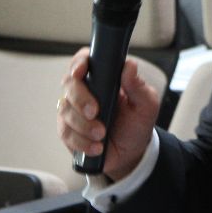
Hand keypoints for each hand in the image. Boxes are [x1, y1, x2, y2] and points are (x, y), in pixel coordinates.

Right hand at [59, 51, 161, 180]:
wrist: (130, 152)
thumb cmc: (136, 123)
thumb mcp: (146, 105)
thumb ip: (138, 86)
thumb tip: (129, 66)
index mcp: (102, 78)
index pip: (84, 60)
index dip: (79, 62)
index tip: (81, 72)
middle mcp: (84, 90)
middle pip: (69, 83)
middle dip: (80, 98)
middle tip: (94, 112)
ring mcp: (73, 110)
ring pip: (65, 110)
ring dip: (83, 124)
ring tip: (101, 134)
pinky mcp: (68, 130)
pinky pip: (66, 132)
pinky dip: (81, 141)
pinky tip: (96, 147)